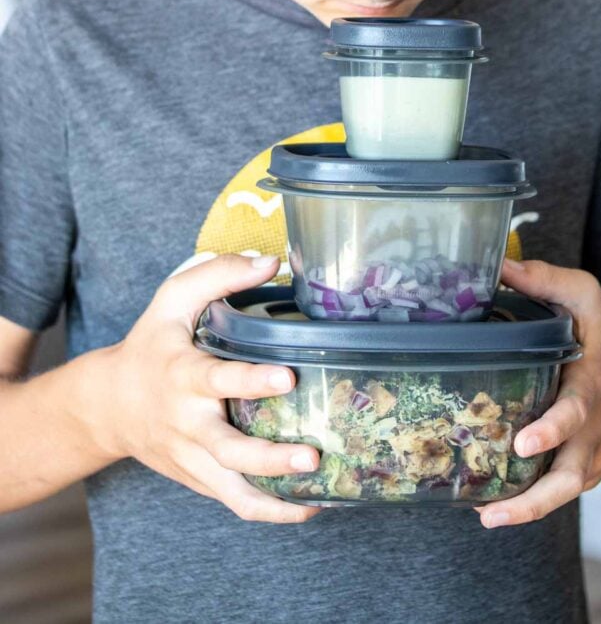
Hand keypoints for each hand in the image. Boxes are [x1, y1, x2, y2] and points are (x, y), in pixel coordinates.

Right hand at [101, 254, 320, 523]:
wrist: (108, 406)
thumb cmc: (151, 347)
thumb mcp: (173, 300)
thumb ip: (219, 274)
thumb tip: (272, 261)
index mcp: (181, 376)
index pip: (216, 380)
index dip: (250, 381)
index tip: (287, 376)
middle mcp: (187, 423)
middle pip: (227, 450)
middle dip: (270, 458)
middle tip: (312, 456)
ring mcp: (192, 458)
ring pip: (232, 490)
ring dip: (275, 498)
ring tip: (320, 495)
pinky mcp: (199, 479)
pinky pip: (235, 502)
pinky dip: (271, 510)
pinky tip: (309, 506)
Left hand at [477, 259, 600, 528]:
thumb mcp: (585, 298)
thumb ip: (544, 280)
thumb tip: (495, 267)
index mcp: (591, 388)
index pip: (575, 412)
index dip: (552, 430)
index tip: (525, 443)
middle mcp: (592, 431)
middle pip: (570, 477)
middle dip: (536, 496)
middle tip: (495, 508)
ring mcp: (591, 458)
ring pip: (563, 496)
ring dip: (526, 511)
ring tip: (486, 518)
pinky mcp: (585, 472)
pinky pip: (557, 494)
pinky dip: (528, 504)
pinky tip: (489, 507)